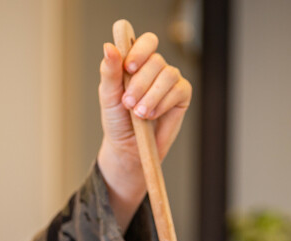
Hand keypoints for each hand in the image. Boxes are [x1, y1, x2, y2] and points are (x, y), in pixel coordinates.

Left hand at [96, 29, 191, 219]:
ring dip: (151, 95)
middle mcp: (155, 68)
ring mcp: (170, 80)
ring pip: (168, 74)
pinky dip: (163, 103)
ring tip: (139, 114)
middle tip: (128, 104)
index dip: (139, 51)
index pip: (146, 42)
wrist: (128, 148)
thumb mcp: (108, 96)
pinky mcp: (182, 95)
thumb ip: (110, 71)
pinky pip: (179, 90)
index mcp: (136, 63)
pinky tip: (151, 116)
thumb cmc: (117, 120)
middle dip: (140, 84)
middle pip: (156, 61)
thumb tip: (109, 46)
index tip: (128, 69)